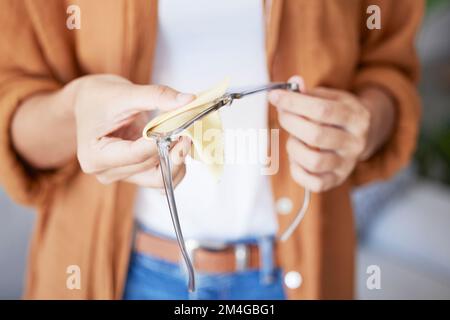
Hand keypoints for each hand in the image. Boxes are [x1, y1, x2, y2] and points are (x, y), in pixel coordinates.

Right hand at [73, 74, 193, 187]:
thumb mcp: (126, 92)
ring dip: (177, 160)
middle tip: (188, 129)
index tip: (181, 127)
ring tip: (184, 136)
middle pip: (150, 170)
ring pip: (159, 180)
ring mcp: (122, 176)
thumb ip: (157, 96)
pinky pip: (161, 179)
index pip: (136, 155)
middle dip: (173, 150)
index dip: (161, 142)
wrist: (91, 103)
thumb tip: (188, 100)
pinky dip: (175, 165)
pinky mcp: (136, 174)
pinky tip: (177, 147)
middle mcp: (106, 172)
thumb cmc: (100, 97)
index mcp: (94, 156)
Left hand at [269, 76, 374, 191]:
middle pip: (315, 135)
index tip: (275, 96)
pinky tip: (296, 157)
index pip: (322, 110)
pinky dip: (297, 170)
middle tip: (282, 114)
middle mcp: (355, 143)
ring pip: (313, 161)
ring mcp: (347, 164)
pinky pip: (313, 183)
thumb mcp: (330, 97)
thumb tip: (293, 83)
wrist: (363, 136)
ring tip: (293, 138)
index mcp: (356, 117)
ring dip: (293, 147)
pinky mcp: (336, 180)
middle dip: (290, 122)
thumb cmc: (337, 114)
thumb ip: (309, 93)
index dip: (294, 102)